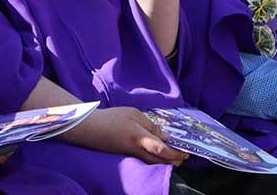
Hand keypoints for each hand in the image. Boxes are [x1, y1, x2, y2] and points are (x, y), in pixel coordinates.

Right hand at [66, 106, 187, 165]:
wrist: (90, 129)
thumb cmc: (112, 118)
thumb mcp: (133, 114)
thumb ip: (150, 125)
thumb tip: (164, 136)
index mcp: (140, 138)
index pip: (162, 150)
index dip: (175, 152)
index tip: (186, 151)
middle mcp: (138, 150)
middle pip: (160, 160)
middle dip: (174, 160)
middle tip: (183, 156)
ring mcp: (131, 154)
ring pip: (153, 162)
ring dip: (166, 161)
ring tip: (174, 157)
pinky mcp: (126, 154)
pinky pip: (145, 159)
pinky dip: (155, 159)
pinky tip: (157, 154)